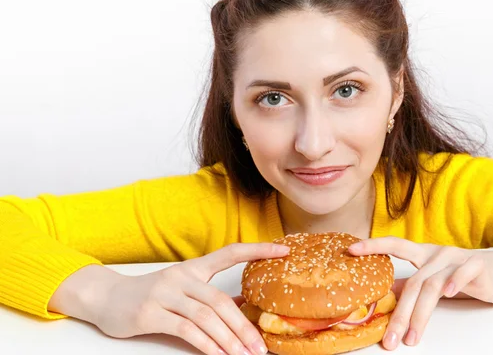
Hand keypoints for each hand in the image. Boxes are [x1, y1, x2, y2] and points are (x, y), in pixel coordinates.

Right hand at [52, 243, 288, 354]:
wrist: (106, 297)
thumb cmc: (150, 294)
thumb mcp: (182, 289)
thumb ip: (211, 294)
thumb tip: (243, 300)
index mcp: (193, 268)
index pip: (230, 252)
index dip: (257, 249)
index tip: (284, 250)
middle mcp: (182, 277)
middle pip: (221, 301)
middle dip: (244, 326)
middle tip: (261, 347)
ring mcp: (165, 293)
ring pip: (206, 317)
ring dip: (229, 340)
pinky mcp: (150, 313)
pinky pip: (185, 330)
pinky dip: (206, 345)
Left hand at [348, 237, 492, 349]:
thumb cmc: (472, 276)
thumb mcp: (439, 279)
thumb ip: (415, 283)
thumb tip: (387, 292)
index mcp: (426, 255)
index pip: (395, 245)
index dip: (373, 246)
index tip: (351, 250)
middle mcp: (438, 254)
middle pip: (412, 283)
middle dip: (399, 314)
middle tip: (389, 339)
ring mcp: (457, 258)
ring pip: (432, 285)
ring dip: (420, 315)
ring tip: (412, 338)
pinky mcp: (479, 265)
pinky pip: (463, 272)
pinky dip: (455, 282)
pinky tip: (447, 294)